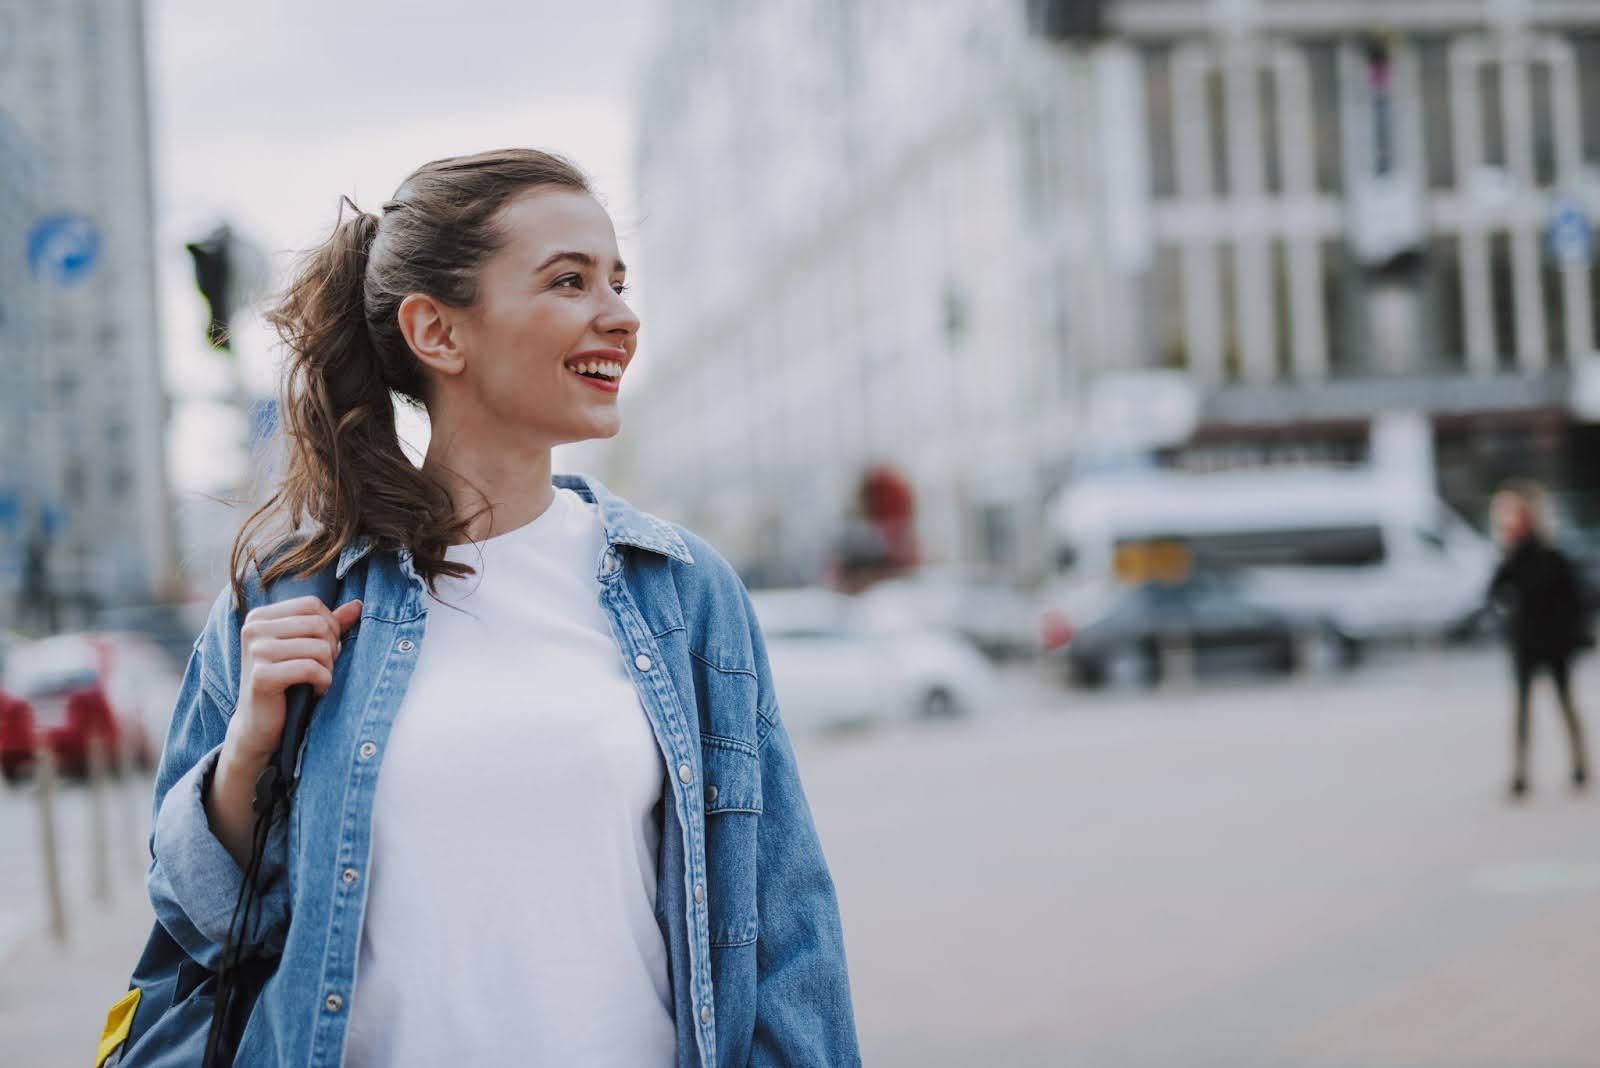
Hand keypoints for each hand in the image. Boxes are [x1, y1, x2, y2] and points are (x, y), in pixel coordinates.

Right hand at [225, 596, 362, 762]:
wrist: (258, 725)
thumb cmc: (285, 683)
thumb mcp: (305, 648)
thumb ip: (328, 625)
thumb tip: (357, 605)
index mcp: (260, 617)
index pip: (312, 605)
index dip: (330, 625)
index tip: (327, 649)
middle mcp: (253, 629)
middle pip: (318, 624)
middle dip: (331, 649)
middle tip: (324, 668)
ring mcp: (255, 652)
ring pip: (319, 647)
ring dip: (328, 668)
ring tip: (319, 681)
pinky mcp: (261, 676)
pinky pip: (311, 669)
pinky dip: (323, 682)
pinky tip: (315, 692)